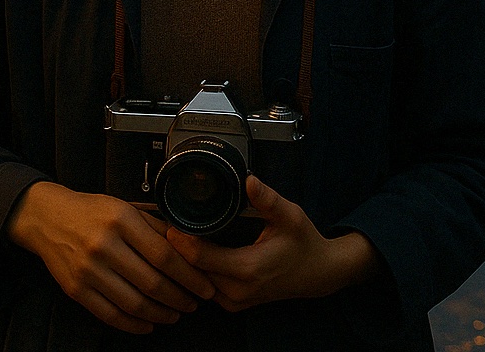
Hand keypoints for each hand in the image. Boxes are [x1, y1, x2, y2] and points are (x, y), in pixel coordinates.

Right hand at [5, 181, 216, 333]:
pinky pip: (111, 315)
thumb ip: (156, 226)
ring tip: (175, 313)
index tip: (206, 286)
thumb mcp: (124, 206)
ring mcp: (87, 270)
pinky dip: (134, 324)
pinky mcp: (75, 290)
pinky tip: (149, 324)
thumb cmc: (91, 211)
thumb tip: (191, 246)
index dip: (190, 276)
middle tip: (195, 303)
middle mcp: (104, 245)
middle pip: (152, 283)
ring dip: (161, 314)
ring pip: (134, 303)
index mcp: (121, 220)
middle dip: (181, 298)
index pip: (164, 255)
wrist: (46, 218)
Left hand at [164, 175, 378, 311]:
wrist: (319, 274)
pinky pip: (204, 289)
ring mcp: (235, 301)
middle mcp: (238, 290)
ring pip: (195, 282)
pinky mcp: (234, 304)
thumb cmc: (304, 243)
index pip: (200, 258)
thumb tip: (249, 180)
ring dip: (183, 261)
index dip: (181, 239)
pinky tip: (191, 252)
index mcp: (248, 269)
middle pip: (191, 271)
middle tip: (165, 223)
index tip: (169, 220)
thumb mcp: (290, 216)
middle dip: (177, 249)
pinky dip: (195, 272)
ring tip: (175, 235)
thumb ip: (268, 199)